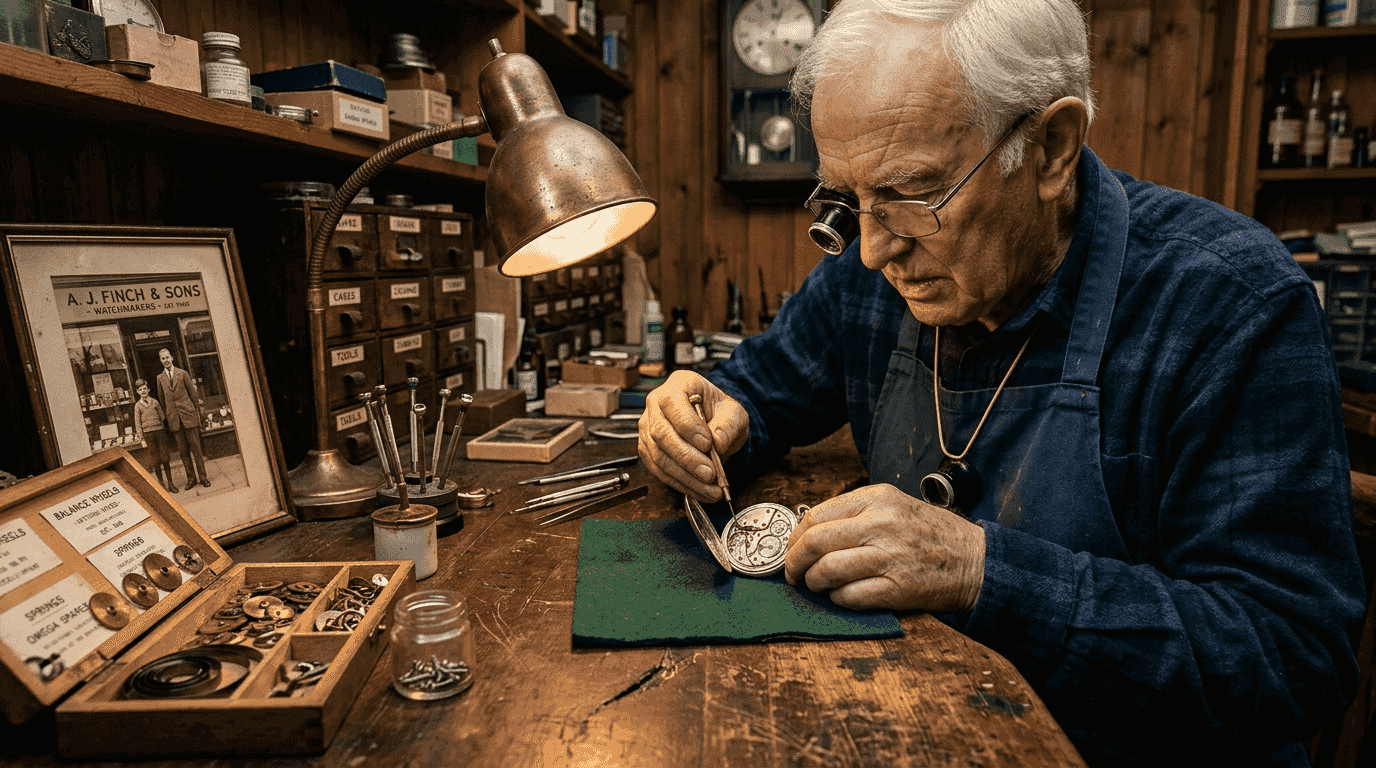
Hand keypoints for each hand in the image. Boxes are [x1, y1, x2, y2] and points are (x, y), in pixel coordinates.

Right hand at [638, 371, 747, 502]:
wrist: (714, 423)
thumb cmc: (720, 412)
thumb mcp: (733, 413)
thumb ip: (727, 426)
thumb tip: (717, 446)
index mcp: (678, 384)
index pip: (672, 404)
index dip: (688, 426)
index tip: (708, 444)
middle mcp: (656, 405)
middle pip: (661, 433)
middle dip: (687, 458)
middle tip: (710, 473)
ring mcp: (648, 428)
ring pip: (659, 456)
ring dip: (685, 476)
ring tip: (710, 488)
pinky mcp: (649, 450)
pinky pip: (659, 471)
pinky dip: (681, 484)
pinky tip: (700, 491)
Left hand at [784, 484, 986, 611]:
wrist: (976, 560)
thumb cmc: (931, 534)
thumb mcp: (894, 506)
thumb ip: (856, 513)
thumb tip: (808, 530)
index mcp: (877, 499)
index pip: (817, 516)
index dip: (795, 537)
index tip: (791, 549)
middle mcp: (882, 524)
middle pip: (816, 542)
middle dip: (794, 561)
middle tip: (792, 573)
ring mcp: (890, 557)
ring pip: (828, 570)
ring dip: (814, 583)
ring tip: (815, 586)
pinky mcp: (898, 589)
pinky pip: (850, 596)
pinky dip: (837, 599)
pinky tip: (841, 596)